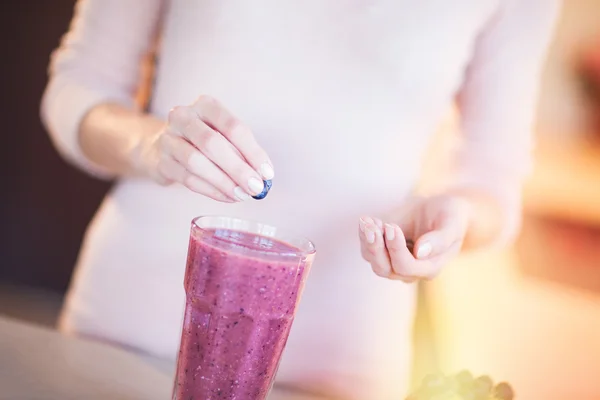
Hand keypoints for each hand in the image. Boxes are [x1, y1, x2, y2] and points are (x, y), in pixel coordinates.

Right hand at [135, 95, 273, 201]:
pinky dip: (210, 190)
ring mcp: (168, 138)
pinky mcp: (160, 161)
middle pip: (212, 143)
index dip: (252, 151)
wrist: (162, 148)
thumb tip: (263, 176)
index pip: (233, 127)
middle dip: (238, 168)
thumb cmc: (203, 141)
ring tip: (241, 195)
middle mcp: (183, 116)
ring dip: (223, 182)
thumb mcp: (223, 136)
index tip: (267, 173)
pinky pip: (187, 179)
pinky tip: (226, 197)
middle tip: (255, 187)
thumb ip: (242, 151)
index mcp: (205, 105)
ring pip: (197, 162)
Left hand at [358, 195, 470, 281]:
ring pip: (373, 261)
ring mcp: (394, 261)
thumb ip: (440, 240)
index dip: (396, 249)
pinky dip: (364, 235)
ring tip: (367, 221)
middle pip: (385, 269)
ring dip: (367, 241)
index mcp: (430, 267)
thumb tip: (420, 253)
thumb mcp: (452, 224)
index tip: (391, 226)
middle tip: (373, 226)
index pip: (406, 267)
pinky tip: (367, 220)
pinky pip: (368, 250)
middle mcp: (410, 270)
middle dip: (376, 248)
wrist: (441, 209)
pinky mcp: (383, 250)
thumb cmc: (450, 216)